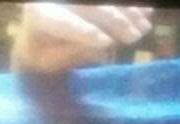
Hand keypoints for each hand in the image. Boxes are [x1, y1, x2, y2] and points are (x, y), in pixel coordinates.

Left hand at [12, 3, 152, 72]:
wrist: (32, 39)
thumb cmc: (38, 55)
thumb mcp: (48, 61)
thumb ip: (71, 53)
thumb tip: (104, 43)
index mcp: (39, 14)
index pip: (65, 23)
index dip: (86, 32)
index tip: (107, 43)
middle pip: (89, 7)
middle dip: (115, 21)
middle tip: (134, 37)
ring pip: (102, 2)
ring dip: (127, 13)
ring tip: (143, 29)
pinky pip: (107, 0)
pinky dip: (129, 5)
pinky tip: (146, 12)